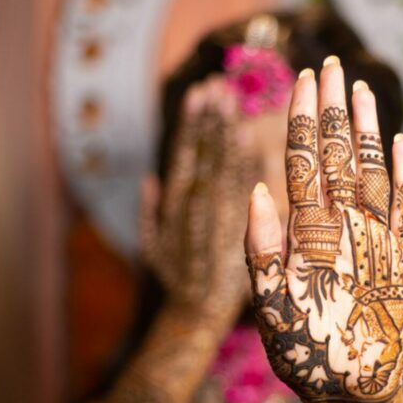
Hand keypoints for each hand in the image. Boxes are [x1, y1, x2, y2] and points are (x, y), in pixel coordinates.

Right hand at [140, 76, 256, 326]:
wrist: (200, 318)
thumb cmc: (179, 284)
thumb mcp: (154, 252)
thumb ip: (151, 215)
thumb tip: (149, 179)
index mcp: (178, 210)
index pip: (189, 157)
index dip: (194, 123)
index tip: (200, 92)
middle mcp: (198, 212)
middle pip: (208, 157)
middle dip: (213, 119)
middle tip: (220, 84)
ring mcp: (219, 222)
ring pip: (227, 170)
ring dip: (229, 133)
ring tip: (235, 99)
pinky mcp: (239, 234)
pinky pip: (246, 195)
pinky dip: (248, 167)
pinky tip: (253, 139)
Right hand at [245, 58, 402, 402]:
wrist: (365, 393)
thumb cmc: (307, 355)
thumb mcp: (268, 311)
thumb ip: (260, 252)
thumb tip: (258, 192)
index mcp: (310, 240)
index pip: (304, 166)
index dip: (303, 120)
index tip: (303, 80)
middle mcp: (349, 232)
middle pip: (340, 158)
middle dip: (333, 108)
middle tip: (329, 64)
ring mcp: (383, 242)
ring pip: (375, 172)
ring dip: (367, 128)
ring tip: (359, 87)